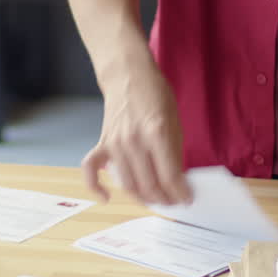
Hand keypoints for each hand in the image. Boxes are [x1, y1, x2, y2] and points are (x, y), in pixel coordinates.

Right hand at [82, 60, 189, 205]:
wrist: (128, 75)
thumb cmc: (155, 95)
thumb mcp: (174, 121)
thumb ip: (175, 151)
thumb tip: (177, 180)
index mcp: (156, 133)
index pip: (169, 176)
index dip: (180, 193)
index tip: (186, 199)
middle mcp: (133, 140)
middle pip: (149, 185)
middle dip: (164, 199)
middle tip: (172, 201)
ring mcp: (114, 143)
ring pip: (127, 184)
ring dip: (142, 198)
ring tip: (154, 199)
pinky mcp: (102, 143)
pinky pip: (91, 170)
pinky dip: (96, 188)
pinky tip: (107, 197)